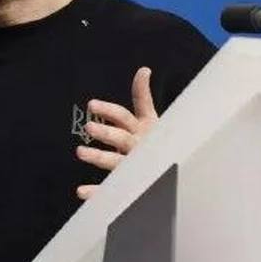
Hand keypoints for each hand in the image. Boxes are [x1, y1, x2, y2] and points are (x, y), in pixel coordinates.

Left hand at [75, 67, 157, 199]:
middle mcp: (138, 145)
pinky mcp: (128, 182)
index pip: (124, 116)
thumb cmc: (158, 140)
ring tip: (80, 152)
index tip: (91, 104)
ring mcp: (133, 165)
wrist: (180, 170)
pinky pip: (111, 188)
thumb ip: (143, 96)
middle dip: (106, 131)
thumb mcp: (151, 118)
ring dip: (99, 156)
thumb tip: (144, 70)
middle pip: (121, 137)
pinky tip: (80, 191)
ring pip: (116, 161)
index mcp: (143, 129)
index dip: (110, 110)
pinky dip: (96, 191)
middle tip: (89, 126)